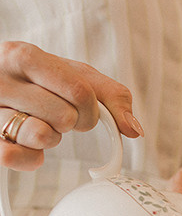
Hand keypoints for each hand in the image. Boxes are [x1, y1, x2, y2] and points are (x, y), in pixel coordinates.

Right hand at [0, 41, 143, 169]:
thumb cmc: (37, 82)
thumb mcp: (72, 76)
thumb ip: (110, 96)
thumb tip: (134, 129)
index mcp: (23, 56)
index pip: (79, 90)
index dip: (92, 111)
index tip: (86, 113)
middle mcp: (0, 77)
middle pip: (65, 117)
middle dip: (71, 125)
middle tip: (58, 118)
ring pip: (42, 136)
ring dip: (50, 139)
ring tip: (39, 126)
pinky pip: (15, 159)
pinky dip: (30, 159)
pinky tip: (28, 147)